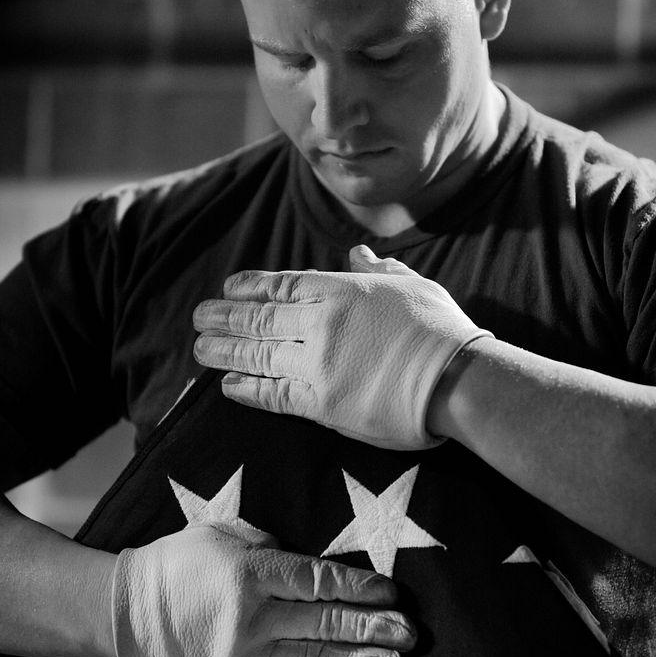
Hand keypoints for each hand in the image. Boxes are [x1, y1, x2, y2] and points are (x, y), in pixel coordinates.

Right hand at [112, 519, 414, 656]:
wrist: (126, 614)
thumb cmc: (177, 564)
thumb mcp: (221, 533)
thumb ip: (267, 544)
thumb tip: (306, 560)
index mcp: (252, 572)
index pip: (318, 580)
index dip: (358, 587)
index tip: (391, 593)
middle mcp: (253, 616)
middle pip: (324, 623)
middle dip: (372, 629)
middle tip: (409, 634)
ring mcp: (244, 655)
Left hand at [193, 244, 492, 448]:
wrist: (457, 378)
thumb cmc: (439, 327)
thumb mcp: (410, 283)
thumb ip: (377, 269)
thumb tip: (356, 253)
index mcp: (340, 290)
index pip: (282, 284)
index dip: (249, 286)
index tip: (227, 287)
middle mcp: (320, 323)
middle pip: (260, 318)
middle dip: (224, 317)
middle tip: (198, 317)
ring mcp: (317, 363)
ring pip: (258, 354)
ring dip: (224, 350)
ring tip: (199, 349)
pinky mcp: (322, 403)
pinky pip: (274, 394)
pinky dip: (248, 389)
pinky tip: (228, 384)